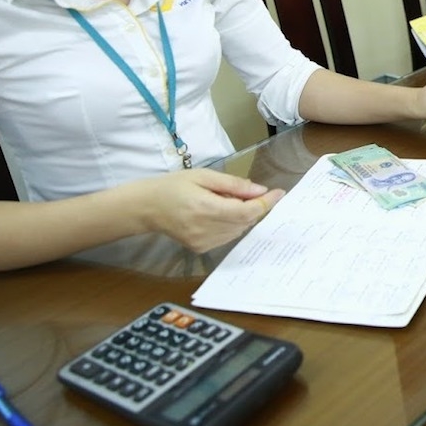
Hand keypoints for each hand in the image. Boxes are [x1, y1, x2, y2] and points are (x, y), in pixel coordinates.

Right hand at [133, 169, 284, 252]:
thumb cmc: (174, 186)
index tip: (279, 193)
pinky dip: (231, 224)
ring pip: (238, 230)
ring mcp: (202, 243)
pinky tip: (216, 213)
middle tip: (240, 192)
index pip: (246, 212)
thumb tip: (260, 191)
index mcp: (205, 209)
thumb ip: (233, 185)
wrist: (146, 207)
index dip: (265, 204)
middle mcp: (205, 230)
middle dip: (251, 206)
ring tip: (221, 201)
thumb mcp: (203, 176)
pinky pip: (227, 236)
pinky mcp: (200, 249)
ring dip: (241, 215)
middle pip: (244, 221)